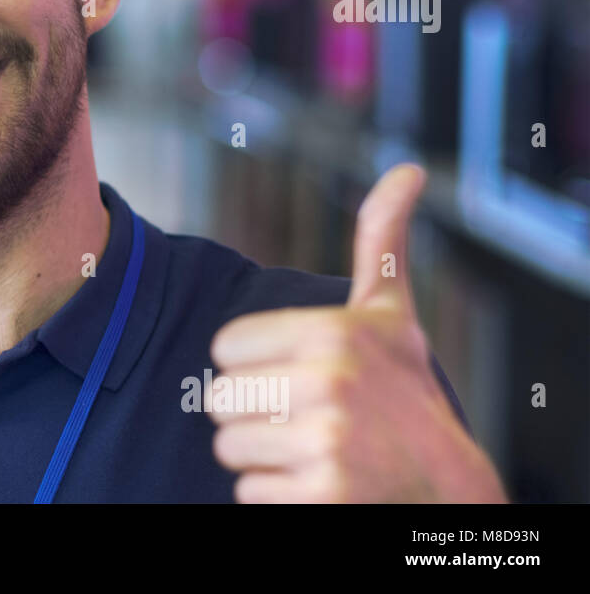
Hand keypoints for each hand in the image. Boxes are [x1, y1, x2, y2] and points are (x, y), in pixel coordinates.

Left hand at [206, 164, 507, 502]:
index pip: (223, 349)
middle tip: (302, 415)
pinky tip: (316, 482)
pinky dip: (274, 494)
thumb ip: (380, 242)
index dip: (252, 365)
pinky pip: (248, 492)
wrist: (447, 484)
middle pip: (219, 399)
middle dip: (253, 412)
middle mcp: (329, 384)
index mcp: (332, 333)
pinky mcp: (323, 495)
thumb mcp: (390, 314)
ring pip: (228, 446)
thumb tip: (406, 171)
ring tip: (309, 447)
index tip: (295, 372)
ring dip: (260, 454)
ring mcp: (327, 443)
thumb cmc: (404, 390)